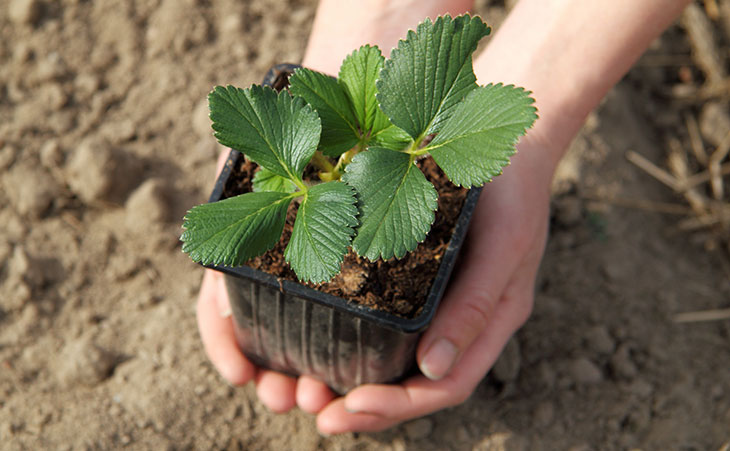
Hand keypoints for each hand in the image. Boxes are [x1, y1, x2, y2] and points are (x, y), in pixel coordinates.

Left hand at [196, 136, 553, 431]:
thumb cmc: (511, 189)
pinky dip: (355, 338)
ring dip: (355, 382)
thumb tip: (433, 369)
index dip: (400, 405)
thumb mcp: (503, 245)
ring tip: (307, 390)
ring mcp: (438, 299)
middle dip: (369, 407)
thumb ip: (475, 306)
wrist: (504, 137)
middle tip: (318, 415)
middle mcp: (461, 319)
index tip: (350, 406)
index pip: (446, 385)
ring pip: (397, 358)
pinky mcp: (414, 274)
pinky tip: (318, 337)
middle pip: (415, 383)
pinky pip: (385, 319)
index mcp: (489, 321)